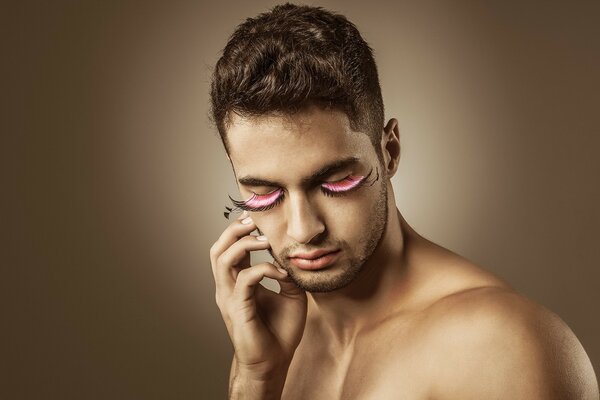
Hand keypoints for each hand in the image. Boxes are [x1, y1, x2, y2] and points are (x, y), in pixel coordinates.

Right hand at [210, 212, 306, 380]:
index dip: (241, 231)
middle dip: (234, 230)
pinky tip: (280, 272)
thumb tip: (291, 253)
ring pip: (221, 258)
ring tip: (265, 240)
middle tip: (255, 221)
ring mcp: (230, 297)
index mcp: (238, 282)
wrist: (274, 362)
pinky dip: (264, 269)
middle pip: (218, 248)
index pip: (231, 249)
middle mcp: (229, 287)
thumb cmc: (280, 331)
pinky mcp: (237, 308)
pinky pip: (245, 278)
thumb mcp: (290, 294)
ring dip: (244, 244)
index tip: (259, 219)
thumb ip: (287, 273)